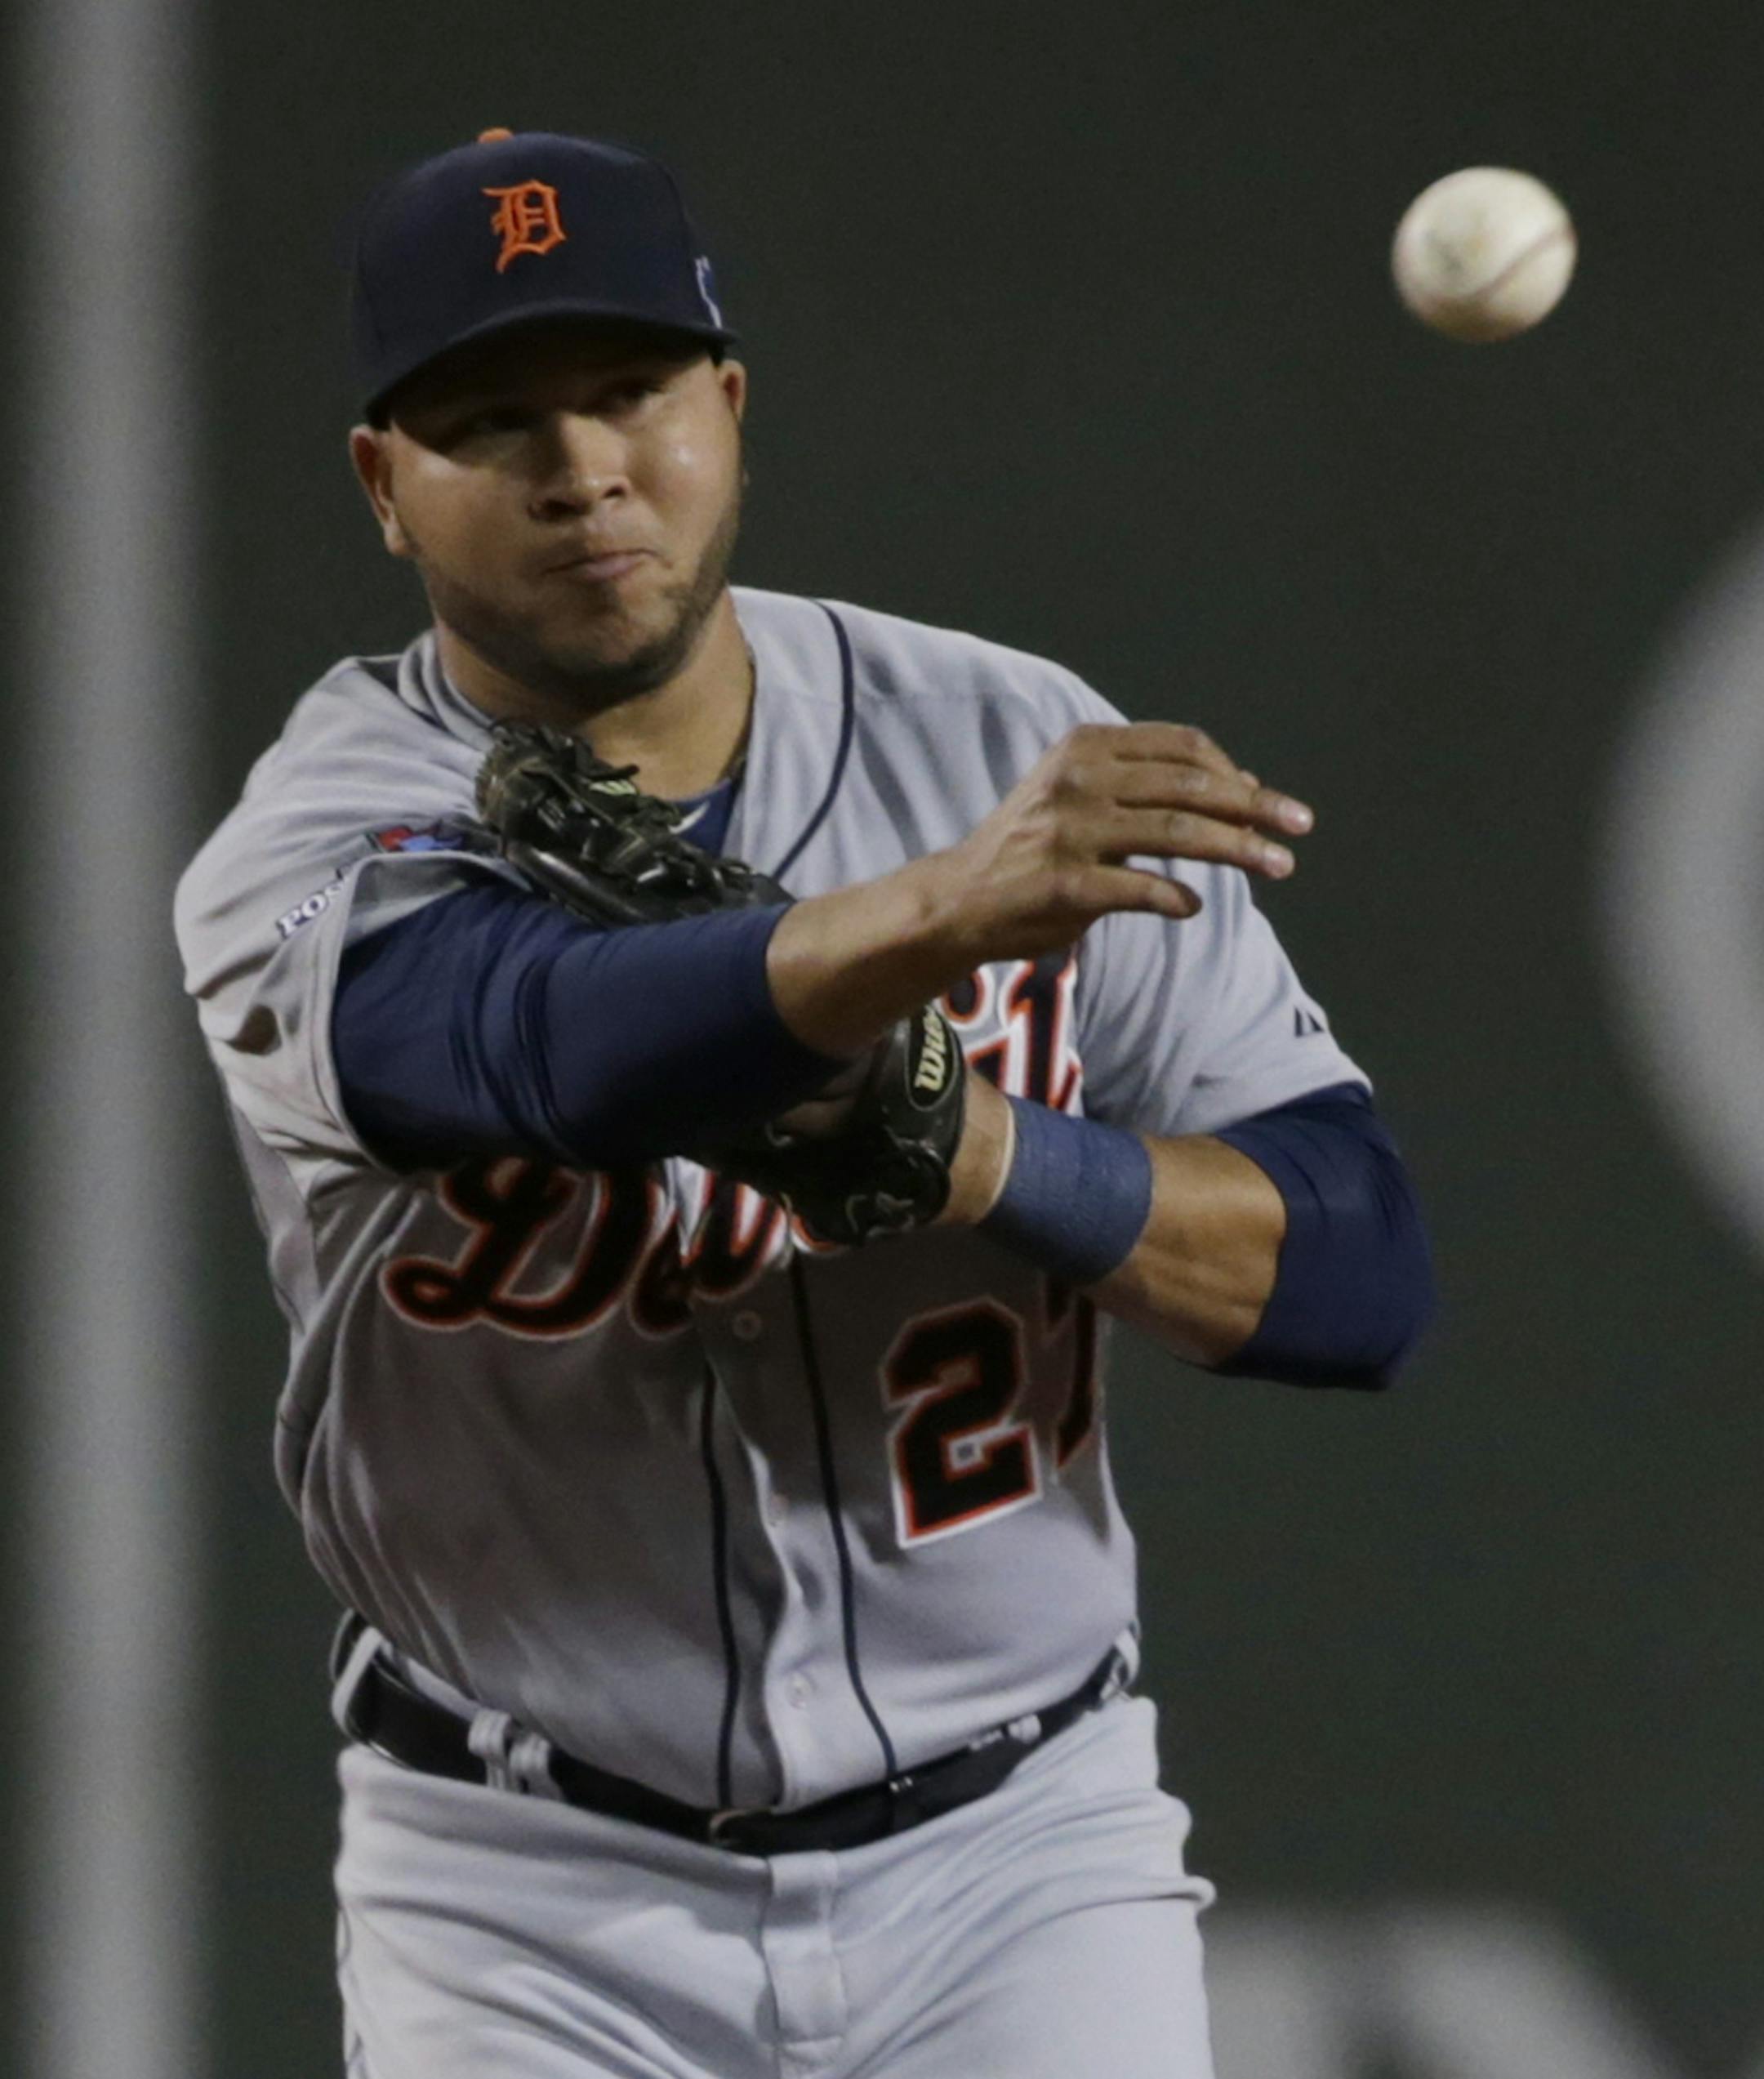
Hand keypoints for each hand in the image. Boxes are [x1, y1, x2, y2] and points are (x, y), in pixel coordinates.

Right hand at [919, 723, 1313, 966]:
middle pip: (1189, 786)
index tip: (1262, 800)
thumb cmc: (1033, 846)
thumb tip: (1244, 790)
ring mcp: (1069, 833)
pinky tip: (1194, 907)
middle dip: (1254, 807)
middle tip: (1299, 825)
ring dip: (1238, 850)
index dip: (1231, 771)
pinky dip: (1176, 898)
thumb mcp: (1080, 792)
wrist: (959, 898)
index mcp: (1086, 747)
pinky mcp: (1063, 886)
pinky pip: (1141, 889)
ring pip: (1178, 832)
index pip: (1181, 746)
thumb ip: (1147, 787)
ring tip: (1278, 864)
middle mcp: (1078, 781)